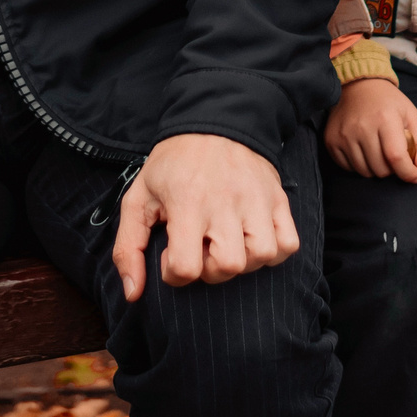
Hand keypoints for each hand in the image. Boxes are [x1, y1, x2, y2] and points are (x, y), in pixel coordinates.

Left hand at [111, 133, 300, 301]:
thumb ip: (128, 248)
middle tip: (200, 248)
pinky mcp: (278, 199)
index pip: (186, 266)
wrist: (213, 122)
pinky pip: (288, 243)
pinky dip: (273, 251)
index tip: (170, 253)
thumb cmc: (173, 165)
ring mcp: (257, 200)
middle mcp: (226, 202)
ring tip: (226, 243)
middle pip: (228, 266)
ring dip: (243, 261)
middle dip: (210, 270)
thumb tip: (131, 294)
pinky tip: (251, 239)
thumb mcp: (138, 198)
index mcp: (187, 202)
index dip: (173, 271)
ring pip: (262, 256)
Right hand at [323, 76, 416, 182]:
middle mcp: (362, 126)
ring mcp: (344, 134)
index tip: (415, 176)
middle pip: (381, 169)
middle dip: (392, 169)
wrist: (358, 86)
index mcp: (385, 118)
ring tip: (378, 151)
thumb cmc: (389, 103)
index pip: (396, 157)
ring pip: (365, 172)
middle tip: (392, 154)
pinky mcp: (331, 140)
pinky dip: (359, 165)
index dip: (408, 173)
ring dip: (375, 168)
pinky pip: (348, 168)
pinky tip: (363, 150)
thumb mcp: (412, 117)